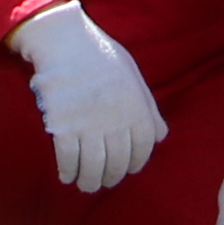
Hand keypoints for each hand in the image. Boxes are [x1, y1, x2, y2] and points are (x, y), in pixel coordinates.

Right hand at [12, 0, 169, 193]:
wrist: (63, 39)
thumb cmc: (98, 54)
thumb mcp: (131, 74)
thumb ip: (147, 106)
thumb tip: (160, 136)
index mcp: (136, 106)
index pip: (143, 148)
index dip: (135, 163)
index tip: (126, 170)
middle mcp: (116, 119)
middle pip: (118, 162)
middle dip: (111, 177)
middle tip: (103, 181)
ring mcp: (89, 124)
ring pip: (93, 166)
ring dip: (89, 181)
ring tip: (85, 185)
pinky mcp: (63, 125)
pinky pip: (68, 158)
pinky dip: (68, 171)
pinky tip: (67, 175)